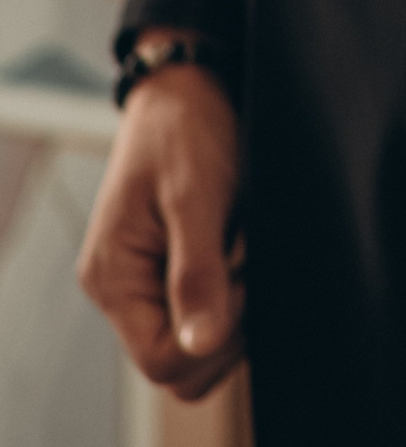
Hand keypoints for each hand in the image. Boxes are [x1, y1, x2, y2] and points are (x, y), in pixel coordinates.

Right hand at [77, 61, 244, 398]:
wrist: (188, 82)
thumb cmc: (187, 128)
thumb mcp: (196, 195)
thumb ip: (197, 272)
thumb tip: (201, 343)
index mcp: (113, 277)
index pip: (162, 360)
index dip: (215, 337)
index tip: (247, 282)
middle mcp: (121, 289)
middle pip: (177, 363)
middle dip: (224, 332)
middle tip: (251, 271)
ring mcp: (143, 282)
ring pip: (192, 343)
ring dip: (230, 313)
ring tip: (244, 255)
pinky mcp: (167, 269)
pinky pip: (199, 312)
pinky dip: (229, 296)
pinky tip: (240, 255)